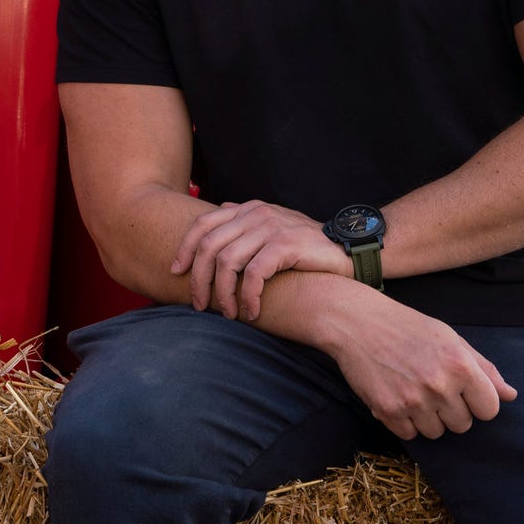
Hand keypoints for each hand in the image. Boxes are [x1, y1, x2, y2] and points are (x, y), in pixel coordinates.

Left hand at [171, 200, 350, 319]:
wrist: (346, 250)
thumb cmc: (306, 247)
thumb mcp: (272, 228)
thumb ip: (246, 224)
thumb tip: (217, 220)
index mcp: (248, 209)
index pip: (203, 223)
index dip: (185, 248)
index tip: (176, 272)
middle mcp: (256, 214)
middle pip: (209, 245)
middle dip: (199, 279)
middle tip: (200, 305)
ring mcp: (271, 227)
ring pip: (228, 262)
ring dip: (223, 294)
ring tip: (229, 314)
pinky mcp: (286, 244)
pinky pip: (254, 274)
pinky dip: (248, 297)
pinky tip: (251, 312)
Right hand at [325, 294, 515, 439]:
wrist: (357, 323)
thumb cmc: (408, 327)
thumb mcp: (451, 338)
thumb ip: (484, 369)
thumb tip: (511, 395)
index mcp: (460, 364)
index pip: (489, 409)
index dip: (478, 402)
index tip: (463, 391)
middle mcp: (439, 385)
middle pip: (463, 425)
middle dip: (452, 410)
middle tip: (432, 385)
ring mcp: (413, 401)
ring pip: (437, 433)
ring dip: (428, 417)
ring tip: (413, 389)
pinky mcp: (388, 412)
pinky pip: (410, 435)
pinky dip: (405, 421)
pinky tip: (397, 396)